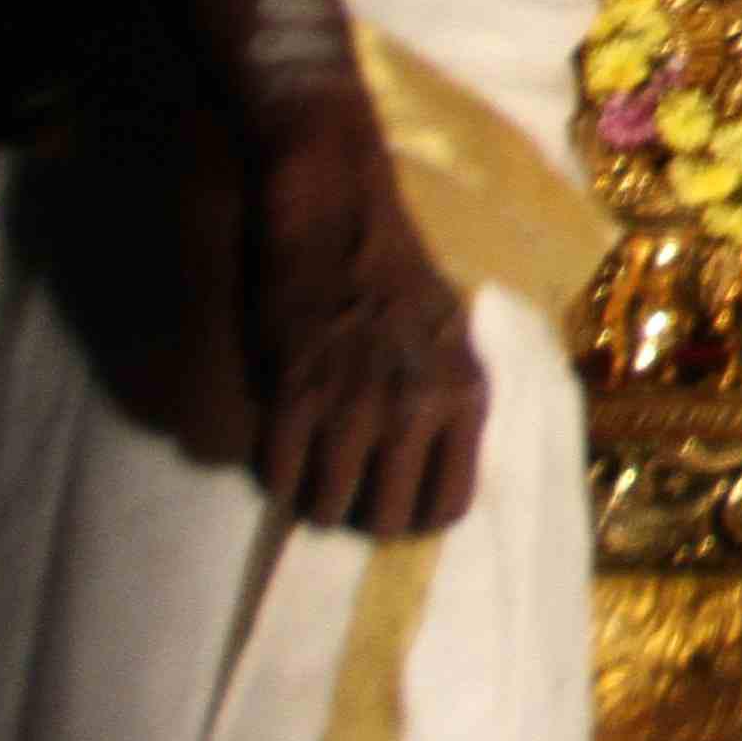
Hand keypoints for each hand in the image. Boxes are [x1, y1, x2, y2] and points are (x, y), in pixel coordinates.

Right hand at [237, 103, 488, 536]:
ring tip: (311, 474)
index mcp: (466, 393)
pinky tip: (281, 450)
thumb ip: (447, 404)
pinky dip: (275, 475)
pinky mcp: (294, 397)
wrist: (337, 220)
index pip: (450, 503)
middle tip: (345, 494)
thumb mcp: (452, 341)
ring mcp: (353, 406)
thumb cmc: (396, 276)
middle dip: (361, 516)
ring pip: (328, 507)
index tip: (395, 506)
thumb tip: (433, 473)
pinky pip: (279, 477)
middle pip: (387, 520)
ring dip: (315, 500)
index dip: (417, 516)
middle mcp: (417, 408)